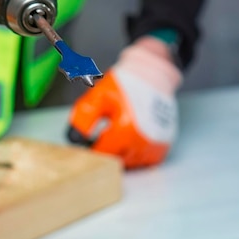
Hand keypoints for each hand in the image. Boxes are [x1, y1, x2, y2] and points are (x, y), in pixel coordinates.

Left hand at [67, 36, 181, 168]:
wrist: (152, 75)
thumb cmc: (126, 84)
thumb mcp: (98, 96)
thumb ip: (84, 117)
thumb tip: (74, 137)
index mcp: (125, 129)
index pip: (102, 154)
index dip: (90, 151)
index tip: (85, 145)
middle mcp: (142, 141)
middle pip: (115, 162)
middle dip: (105, 153)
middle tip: (98, 139)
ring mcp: (155, 144)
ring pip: (131, 164)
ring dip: (120, 156)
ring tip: (114, 137)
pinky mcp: (163, 144)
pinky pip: (147, 162)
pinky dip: (136, 157)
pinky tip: (128, 143)